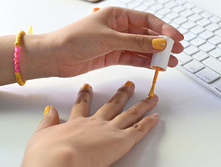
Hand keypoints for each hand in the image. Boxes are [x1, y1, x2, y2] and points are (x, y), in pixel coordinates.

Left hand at [21, 7, 183, 79]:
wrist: (55, 57)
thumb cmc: (76, 39)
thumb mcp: (110, 38)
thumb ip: (137, 43)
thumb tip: (161, 43)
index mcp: (118, 15)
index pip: (147, 20)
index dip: (164, 28)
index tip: (177, 38)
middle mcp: (120, 28)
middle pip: (148, 35)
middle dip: (164, 43)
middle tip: (178, 51)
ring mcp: (118, 43)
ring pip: (143, 48)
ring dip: (157, 55)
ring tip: (172, 62)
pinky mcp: (114, 56)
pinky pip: (135, 58)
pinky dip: (146, 62)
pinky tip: (157, 66)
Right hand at [22, 81, 158, 166]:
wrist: (58, 161)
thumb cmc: (48, 154)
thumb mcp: (40, 136)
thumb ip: (47, 122)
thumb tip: (50, 111)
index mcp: (77, 123)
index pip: (82, 106)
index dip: (86, 96)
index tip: (88, 87)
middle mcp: (96, 124)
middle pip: (112, 105)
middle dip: (122, 94)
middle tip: (129, 84)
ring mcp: (110, 130)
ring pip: (130, 114)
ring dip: (142, 105)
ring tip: (151, 97)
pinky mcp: (121, 141)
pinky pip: (139, 130)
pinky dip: (149, 123)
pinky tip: (156, 116)